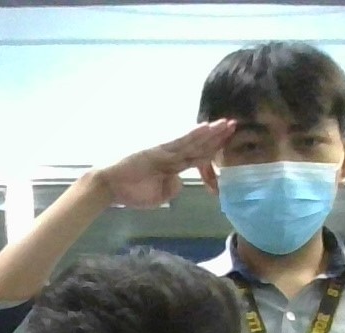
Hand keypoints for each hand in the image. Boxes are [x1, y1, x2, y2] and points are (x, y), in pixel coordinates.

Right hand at [94, 119, 234, 207]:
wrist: (109, 186)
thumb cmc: (130, 191)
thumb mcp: (159, 196)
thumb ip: (172, 188)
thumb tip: (180, 181)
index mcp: (173, 165)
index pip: (198, 155)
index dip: (214, 148)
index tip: (229, 141)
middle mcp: (171, 154)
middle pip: (199, 144)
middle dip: (217, 136)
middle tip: (234, 124)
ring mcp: (165, 150)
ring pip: (193, 140)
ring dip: (210, 132)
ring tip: (227, 123)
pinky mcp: (157, 149)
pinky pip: (179, 141)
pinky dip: (193, 135)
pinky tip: (206, 128)